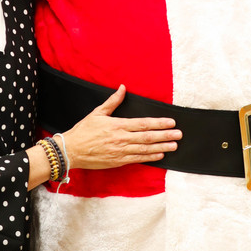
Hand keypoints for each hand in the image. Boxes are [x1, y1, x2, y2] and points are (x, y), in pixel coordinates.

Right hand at [63, 85, 181, 170]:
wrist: (71, 150)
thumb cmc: (83, 131)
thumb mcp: (97, 113)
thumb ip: (113, 101)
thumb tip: (122, 88)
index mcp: (118, 125)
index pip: (143, 124)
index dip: (159, 123)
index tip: (171, 122)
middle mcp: (121, 139)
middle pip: (148, 137)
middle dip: (165, 135)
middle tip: (179, 134)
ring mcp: (120, 151)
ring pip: (145, 149)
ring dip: (161, 147)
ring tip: (174, 146)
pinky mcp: (118, 162)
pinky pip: (138, 159)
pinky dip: (150, 157)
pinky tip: (160, 155)